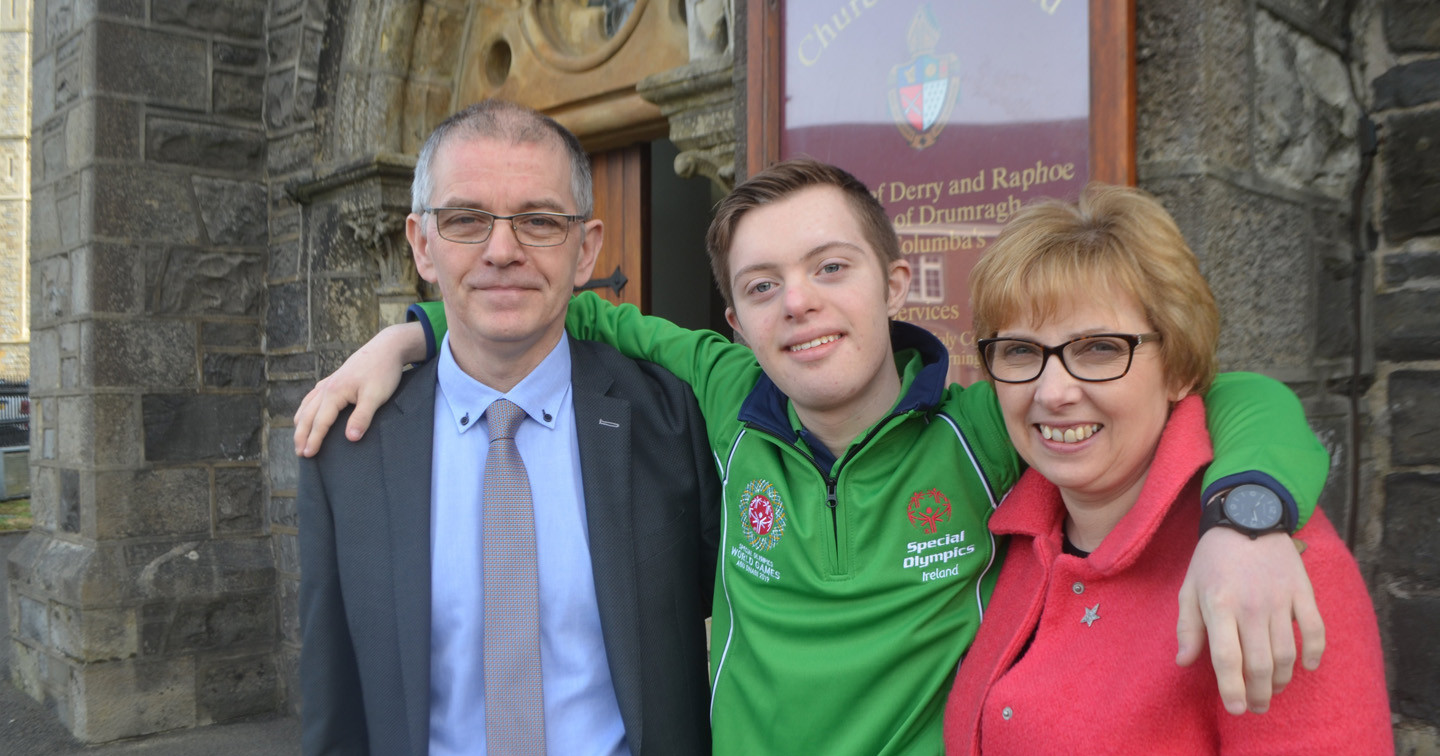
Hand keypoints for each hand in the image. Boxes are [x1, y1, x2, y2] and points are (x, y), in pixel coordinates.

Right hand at [293, 322, 427, 455]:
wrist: (387, 347)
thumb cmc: (382, 372)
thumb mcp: (375, 396)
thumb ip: (362, 417)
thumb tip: (350, 438)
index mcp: (334, 392)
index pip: (320, 422)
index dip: (313, 440)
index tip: (307, 455)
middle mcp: (326, 387)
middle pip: (307, 415)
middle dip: (301, 435)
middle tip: (299, 453)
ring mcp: (328, 382)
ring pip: (307, 405)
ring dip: (301, 423)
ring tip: (299, 438)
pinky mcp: (334, 379)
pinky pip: (313, 397)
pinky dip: (306, 409)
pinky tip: (307, 413)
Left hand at [1176, 528, 1324, 714]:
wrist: (1247, 517)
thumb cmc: (1213, 558)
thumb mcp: (1189, 588)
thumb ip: (1188, 626)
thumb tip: (1184, 662)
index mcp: (1219, 604)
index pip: (1226, 657)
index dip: (1231, 687)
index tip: (1235, 708)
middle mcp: (1251, 605)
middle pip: (1259, 663)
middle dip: (1258, 693)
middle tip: (1255, 706)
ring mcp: (1280, 599)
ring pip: (1286, 653)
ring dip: (1281, 679)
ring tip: (1272, 689)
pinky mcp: (1303, 591)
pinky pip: (1315, 630)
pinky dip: (1314, 653)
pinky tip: (1306, 666)